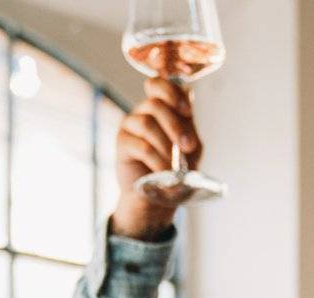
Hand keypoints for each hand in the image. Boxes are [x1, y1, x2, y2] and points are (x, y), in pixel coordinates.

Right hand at [111, 77, 197, 238]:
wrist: (160, 197)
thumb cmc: (177, 170)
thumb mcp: (191, 148)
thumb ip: (190, 124)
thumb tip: (190, 94)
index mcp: (162, 109)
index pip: (158, 84)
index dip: (172, 92)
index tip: (187, 112)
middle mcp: (144, 112)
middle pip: (155, 103)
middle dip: (175, 125)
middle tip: (188, 147)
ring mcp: (131, 126)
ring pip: (147, 123)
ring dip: (166, 146)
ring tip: (175, 167)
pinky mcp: (122, 143)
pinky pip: (140, 145)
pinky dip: (157, 160)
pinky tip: (164, 172)